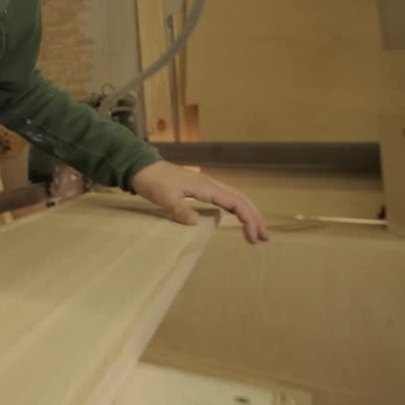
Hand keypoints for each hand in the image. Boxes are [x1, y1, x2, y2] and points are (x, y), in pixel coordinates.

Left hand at [130, 161, 268, 243]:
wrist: (140, 166)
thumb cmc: (152, 181)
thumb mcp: (163, 197)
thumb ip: (179, 209)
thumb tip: (197, 223)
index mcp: (205, 186)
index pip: (235, 202)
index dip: (248, 219)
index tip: (253, 237)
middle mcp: (210, 184)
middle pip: (240, 199)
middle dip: (255, 217)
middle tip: (264, 238)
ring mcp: (206, 185)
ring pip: (234, 197)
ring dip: (247, 212)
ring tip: (257, 230)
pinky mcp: (199, 187)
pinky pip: (224, 197)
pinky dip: (236, 207)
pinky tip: (237, 216)